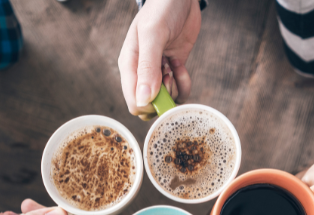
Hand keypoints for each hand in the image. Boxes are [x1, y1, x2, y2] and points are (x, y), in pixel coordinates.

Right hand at [118, 0, 200, 119]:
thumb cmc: (162, 9)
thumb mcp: (153, 35)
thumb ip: (147, 67)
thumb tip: (143, 99)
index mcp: (129, 66)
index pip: (134, 102)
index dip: (151, 105)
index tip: (163, 88)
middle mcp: (141, 74)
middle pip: (151, 106)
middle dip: (165, 98)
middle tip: (169, 76)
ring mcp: (158, 73)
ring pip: (166, 100)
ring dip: (175, 87)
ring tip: (174, 64)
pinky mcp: (173, 71)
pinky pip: (179, 90)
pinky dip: (184, 82)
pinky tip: (180, 63)